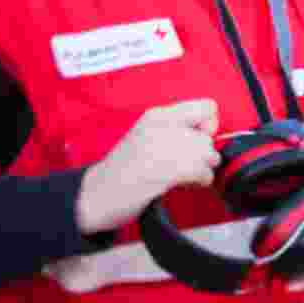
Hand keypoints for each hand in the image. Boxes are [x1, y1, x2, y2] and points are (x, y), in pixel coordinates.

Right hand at [75, 99, 220, 234]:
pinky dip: (198, 182)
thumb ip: (176, 131)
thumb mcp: (147, 137)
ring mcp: (166, 147)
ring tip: (182, 176)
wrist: (94, 195)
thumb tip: (209, 134)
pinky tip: (181, 185)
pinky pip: (205, 173)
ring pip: (209, 155)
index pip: (207, 107)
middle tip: (185, 166)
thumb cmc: (120, 171)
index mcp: (157, 116)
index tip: (196, 140)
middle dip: (202, 155)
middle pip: (209, 137)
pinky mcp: (169, 170)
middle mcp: (163, 126)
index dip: (208, 126)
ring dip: (202, 170)